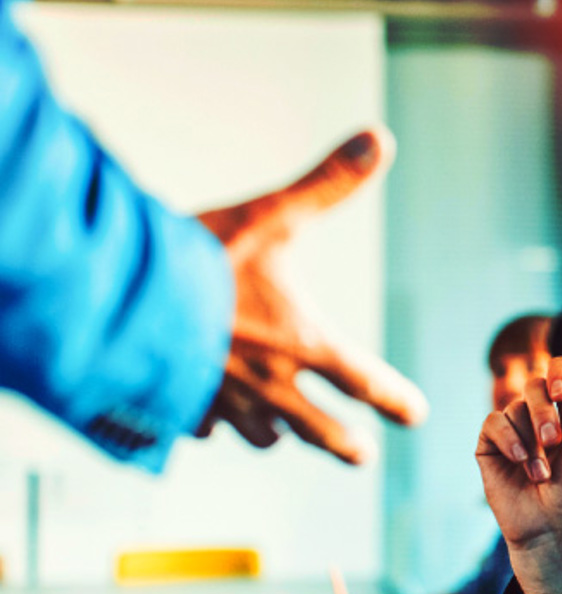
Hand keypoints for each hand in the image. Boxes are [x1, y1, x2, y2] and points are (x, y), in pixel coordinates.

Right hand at [196, 129, 427, 463]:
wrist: (110, 299)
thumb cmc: (197, 257)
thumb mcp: (270, 214)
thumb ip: (328, 184)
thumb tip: (380, 138)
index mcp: (302, 343)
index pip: (366, 382)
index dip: (396, 399)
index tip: (418, 415)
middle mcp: (269, 385)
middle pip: (321, 432)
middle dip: (344, 444)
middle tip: (362, 455)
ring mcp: (221, 403)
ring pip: (259, 435)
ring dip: (275, 433)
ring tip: (281, 434)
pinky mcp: (174, 408)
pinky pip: (201, 427)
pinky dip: (209, 423)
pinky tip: (206, 416)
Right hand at [475, 354, 561, 593]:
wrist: (551, 526)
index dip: (561, 372)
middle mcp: (538, 412)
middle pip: (536, 384)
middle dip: (544, 410)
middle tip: (554, 439)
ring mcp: (513, 426)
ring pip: (515, 406)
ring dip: (532, 440)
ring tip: (542, 473)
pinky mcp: (490, 442)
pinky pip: (494, 423)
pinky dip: (510, 442)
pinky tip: (521, 464)